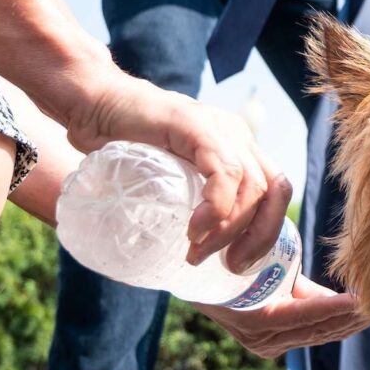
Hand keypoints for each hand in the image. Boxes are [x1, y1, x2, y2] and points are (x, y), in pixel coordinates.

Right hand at [65, 72, 291, 269]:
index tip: (240, 263)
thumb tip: (194, 255)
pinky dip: (217, 208)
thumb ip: (188, 201)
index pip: (275, 191)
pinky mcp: (197, 127)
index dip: (268, 230)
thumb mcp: (168, 179)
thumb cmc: (124, 146)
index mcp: (238, 149)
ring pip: (252, 186)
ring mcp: (220, 129)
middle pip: (274, 190)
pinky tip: (195, 231)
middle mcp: (238, 136)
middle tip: (229, 266)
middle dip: (259, 236)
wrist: (94, 104)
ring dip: (230, 229)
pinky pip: (224, 172)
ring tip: (197, 254)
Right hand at [194, 275, 366, 358]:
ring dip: (349, 321)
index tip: (359, 301)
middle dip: (350, 316)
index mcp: (257, 322)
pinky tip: (357, 312)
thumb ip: (290, 273)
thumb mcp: (259, 263)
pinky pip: (313, 332)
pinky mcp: (276, 343)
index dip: (333, 309)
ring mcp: (270, 345)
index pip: (303, 317)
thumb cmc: (228, 263)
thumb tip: (325, 276)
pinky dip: (337, 321)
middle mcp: (264, 340)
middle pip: (318, 329)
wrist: (199, 280)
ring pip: (320, 333)